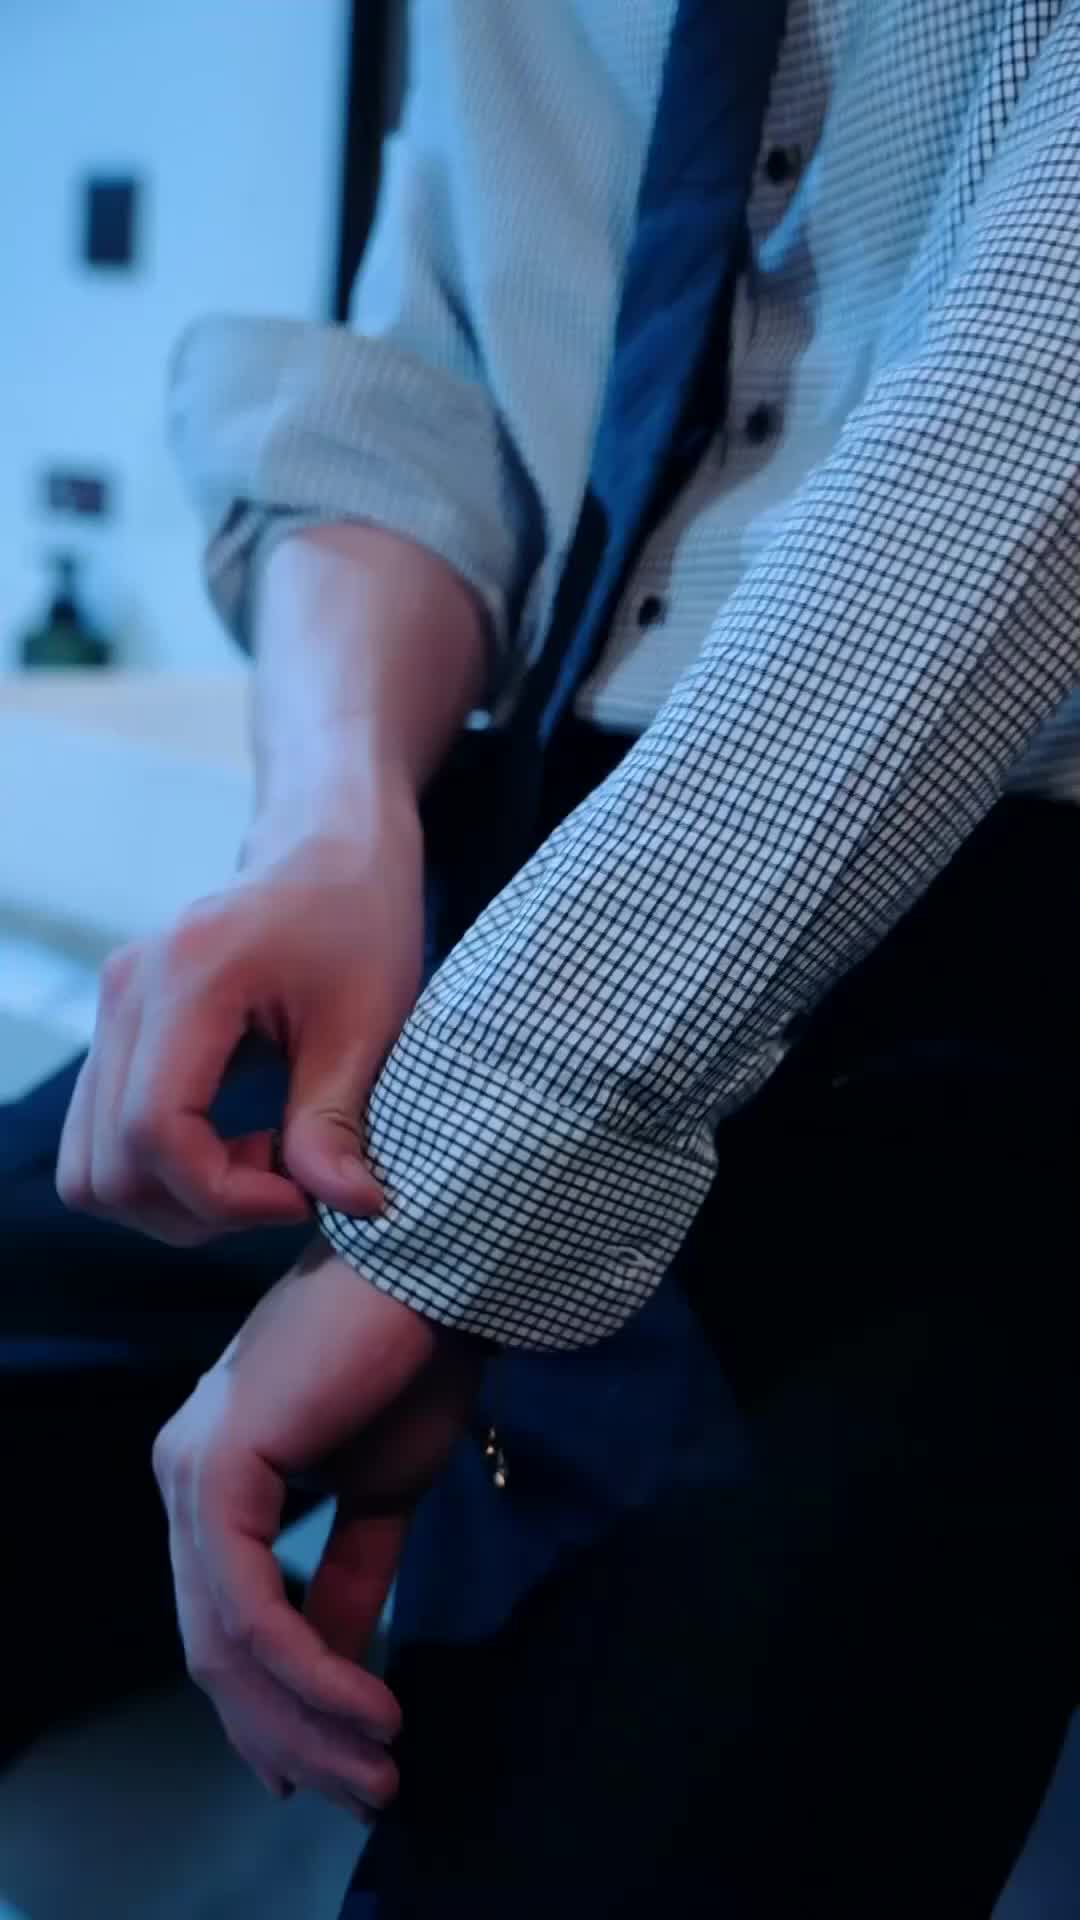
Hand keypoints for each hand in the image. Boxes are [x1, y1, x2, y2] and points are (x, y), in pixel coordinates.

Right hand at [56, 774, 424, 1243]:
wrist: (328, 853)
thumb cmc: (361, 920)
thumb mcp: (368, 1022)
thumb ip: (337, 1121)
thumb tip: (347, 1209)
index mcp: (186, 979)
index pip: (154, 1132)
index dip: (224, 1193)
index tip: (304, 1195)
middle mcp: (126, 993)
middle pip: (110, 1166)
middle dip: (201, 1205)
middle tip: (290, 1180)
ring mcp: (110, 1012)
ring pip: (92, 1168)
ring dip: (177, 1198)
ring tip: (265, 1164)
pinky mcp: (117, 1032)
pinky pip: (104, 1139)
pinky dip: (166, 1172)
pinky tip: (240, 1145)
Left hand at [153, 1239, 484, 1815]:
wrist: (436, 1272)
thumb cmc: (411, 1359)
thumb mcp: (381, 1492)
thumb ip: (347, 1575)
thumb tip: (332, 1667)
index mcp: (217, 1476)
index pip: (221, 1617)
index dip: (270, 1708)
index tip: (329, 1771)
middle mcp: (185, 1473)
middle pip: (212, 1643)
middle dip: (289, 1732)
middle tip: (365, 1788)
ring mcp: (193, 1468)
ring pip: (225, 1639)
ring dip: (306, 1718)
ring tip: (378, 1762)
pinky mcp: (220, 1466)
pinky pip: (249, 1604)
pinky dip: (307, 1670)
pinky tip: (364, 1703)